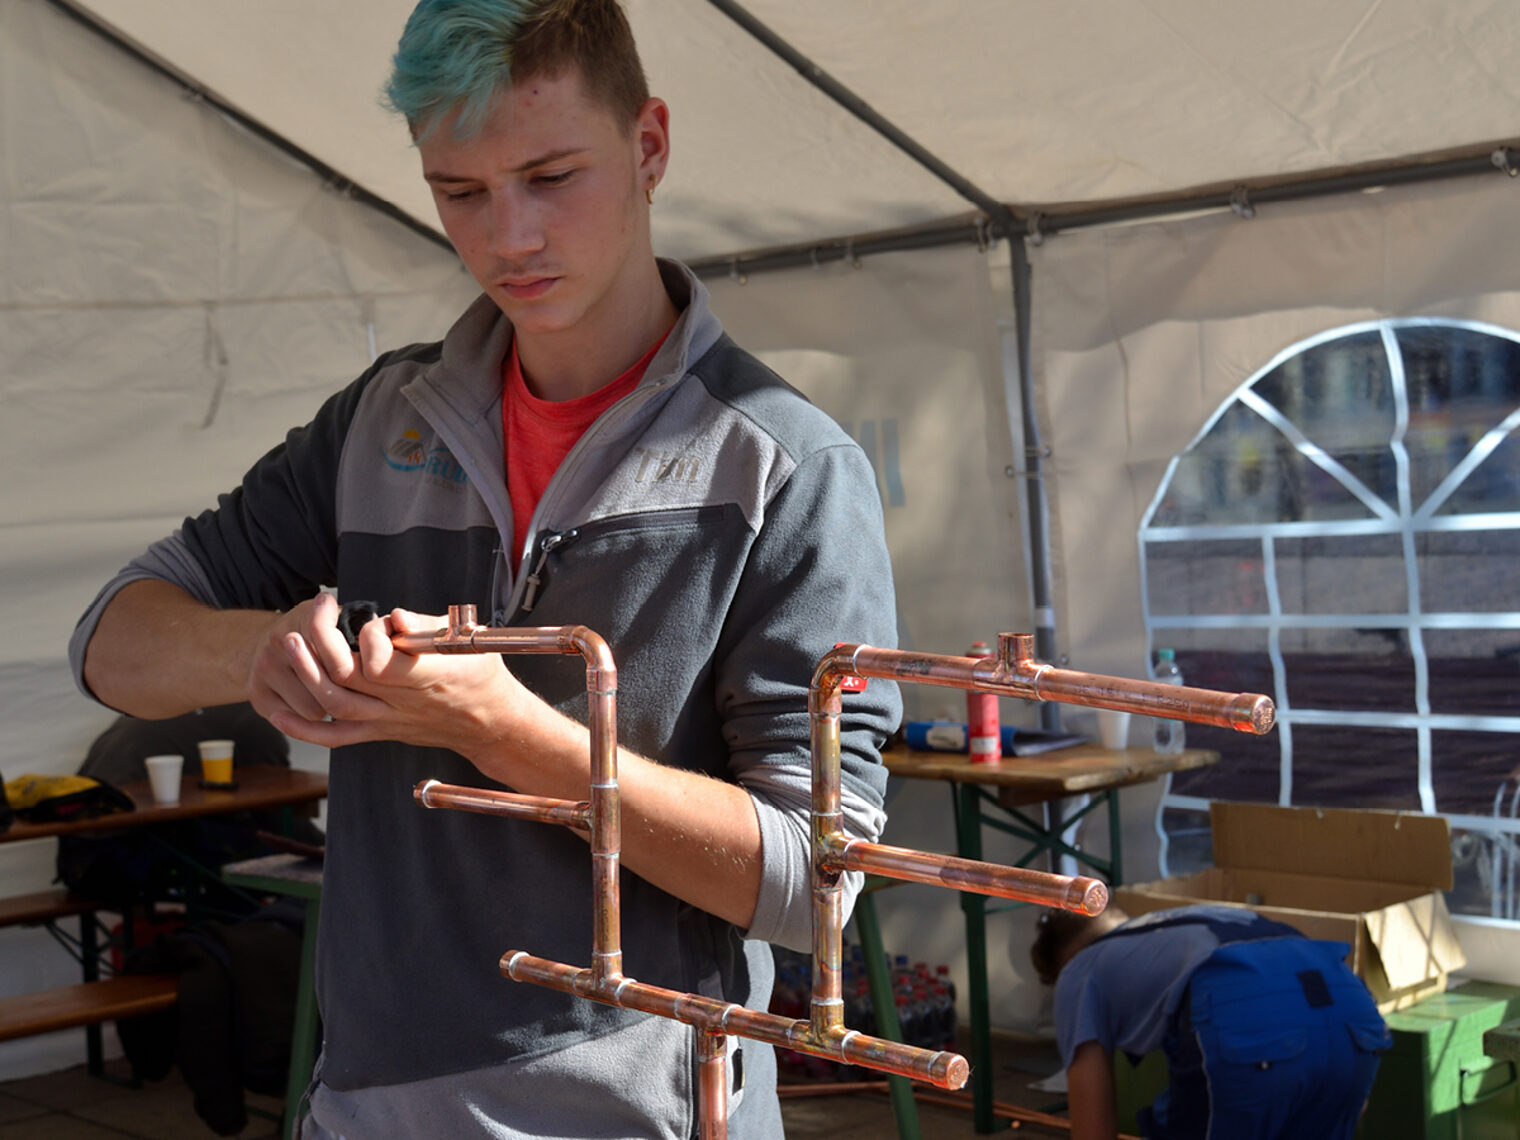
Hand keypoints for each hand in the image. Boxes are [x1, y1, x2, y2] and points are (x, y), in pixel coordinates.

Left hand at [254, 596, 552, 761]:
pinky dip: (305, 729)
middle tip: (313, 614)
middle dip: (322, 643)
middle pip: (350, 678)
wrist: (490, 721)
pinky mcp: (381, 732)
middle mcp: (405, 702)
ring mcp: (390, 720)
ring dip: (307, 675)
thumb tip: (394, 616)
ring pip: (337, 705)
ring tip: (290, 645)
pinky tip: (279, 715)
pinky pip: (337, 737)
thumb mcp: (469, 640)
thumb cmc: (481, 674)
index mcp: (430, 676)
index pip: (384, 663)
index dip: (373, 638)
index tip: (379, 620)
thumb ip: (429, 626)